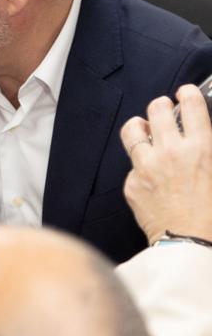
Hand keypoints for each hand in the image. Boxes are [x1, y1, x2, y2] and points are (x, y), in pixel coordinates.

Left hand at [120, 84, 211, 243]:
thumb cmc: (211, 214)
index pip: (191, 107)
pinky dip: (139, 166)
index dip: (188, 94)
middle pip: (157, 110)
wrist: (190, 244)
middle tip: (163, 106)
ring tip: (144, 128)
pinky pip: (132, 166)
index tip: (186, 91)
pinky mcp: (132, 183)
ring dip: (139, 126)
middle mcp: (170, 152)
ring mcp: (146, 167)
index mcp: (200, 149)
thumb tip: (198, 140)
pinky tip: (149, 174)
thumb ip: (205, 151)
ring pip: (132, 131)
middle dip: (161, 104)